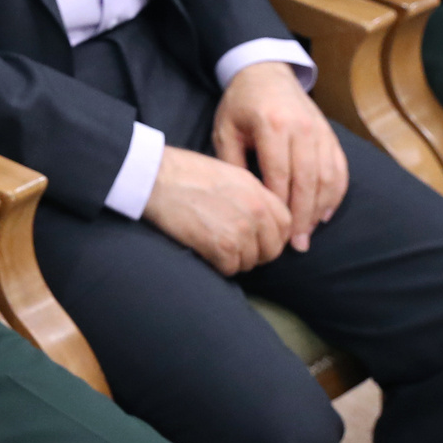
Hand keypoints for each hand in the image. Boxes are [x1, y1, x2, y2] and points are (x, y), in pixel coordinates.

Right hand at [143, 146, 291, 275]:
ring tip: (212, 245)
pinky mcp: (223, 246)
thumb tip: (262, 220)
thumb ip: (252, 196)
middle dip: (255, 253)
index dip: (273, 237)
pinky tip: (203, 250)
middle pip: (272, 249)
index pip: (285, 224)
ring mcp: (242, 229)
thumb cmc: (184, 174)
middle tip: (232, 248)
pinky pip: (231, 269)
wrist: (156, 177)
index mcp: (259, 191)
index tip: (258, 241)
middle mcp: (256, 210)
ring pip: (250, 262)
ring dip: (233, 260)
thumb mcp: (229, 174)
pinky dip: (217, 265)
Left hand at [210, 62, 347, 251]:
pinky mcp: (330, 134)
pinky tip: (325, 213)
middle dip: (303, 217)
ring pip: (327, 178)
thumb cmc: (240, 104)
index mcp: (272, 125)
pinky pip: (339, 169)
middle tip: (297, 245)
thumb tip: (245, 201)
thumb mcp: (225, 129)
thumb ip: (233, 163)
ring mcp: (320, 131)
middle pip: (307, 181)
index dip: (279, 206)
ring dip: (320, 210)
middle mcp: (301, 128)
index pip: (279, 175)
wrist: (265, 72)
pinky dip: (335, 193)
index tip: (275, 231)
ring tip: (309, 235)